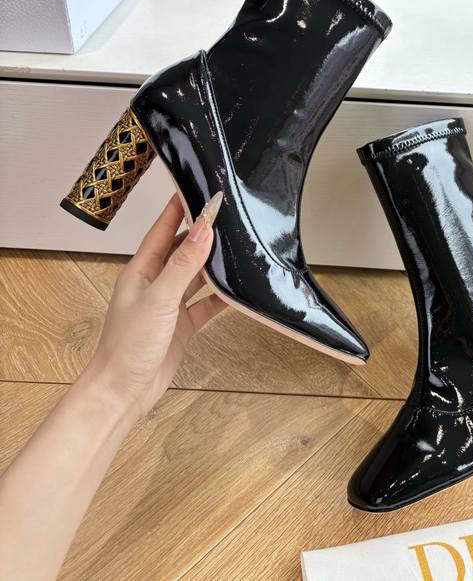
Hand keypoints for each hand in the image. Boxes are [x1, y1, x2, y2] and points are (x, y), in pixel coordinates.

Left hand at [86, 192, 224, 420]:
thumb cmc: (129, 345)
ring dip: (214, 264)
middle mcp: (155, 284)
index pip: (162, 231)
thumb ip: (184, 265)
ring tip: (239, 246)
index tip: (196, 188)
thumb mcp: (159, 299)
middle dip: (203, 234)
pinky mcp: (182, 326)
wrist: (123, 393)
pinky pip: (205, 305)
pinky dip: (221, 297)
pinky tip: (238, 290)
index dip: (179, 209)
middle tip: (228, 216)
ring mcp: (169, 306)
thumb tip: (205, 229)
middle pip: (182, 251)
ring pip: (196, 277)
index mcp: (141, 271)